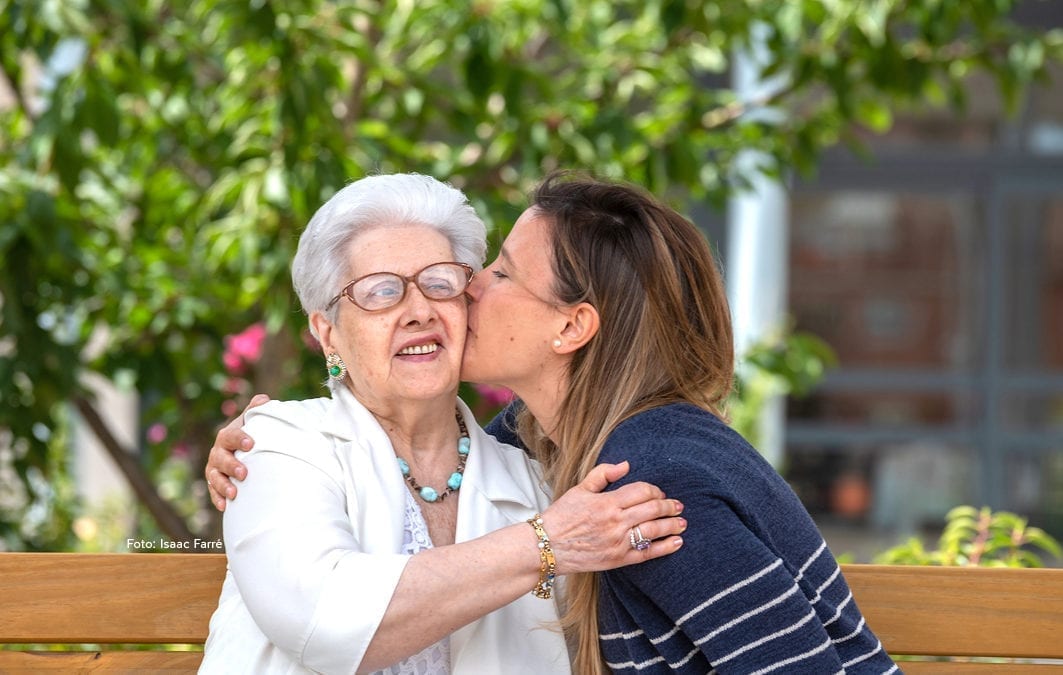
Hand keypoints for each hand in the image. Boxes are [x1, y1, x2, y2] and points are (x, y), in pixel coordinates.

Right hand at [205, 394, 269, 510]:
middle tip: (244, 473)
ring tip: (234, 493)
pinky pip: (213, 491)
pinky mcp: (215, 483)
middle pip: (221, 458)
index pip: (231, 436)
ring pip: (214, 477)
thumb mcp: (254, 422)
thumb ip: (257, 410)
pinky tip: (225, 507)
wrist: (244, 452)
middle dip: (231, 465)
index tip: (251, 444)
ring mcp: (215, 468)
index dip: (239, 439)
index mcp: (228, 436)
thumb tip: (264, 399)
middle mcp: (218, 452)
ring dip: (223, 485)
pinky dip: (218, 498)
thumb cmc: (252, 435)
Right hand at [540, 461, 684, 573]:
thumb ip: (603, 474)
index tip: (659, 493)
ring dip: (672, 525)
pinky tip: (676, 542)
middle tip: (678, 506)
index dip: (655, 490)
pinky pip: (648, 553)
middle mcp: (616, 522)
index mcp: (607, 502)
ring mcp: (618, 542)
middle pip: (653, 509)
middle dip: (669, 506)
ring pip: (654, 530)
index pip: (642, 491)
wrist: (546, 547)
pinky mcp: (618, 559)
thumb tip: (626, 465)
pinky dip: (665, 547)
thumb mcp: (579, 489)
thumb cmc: (561, 516)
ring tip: (682, 522)